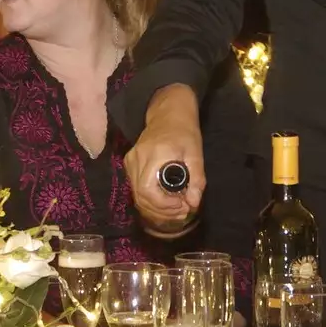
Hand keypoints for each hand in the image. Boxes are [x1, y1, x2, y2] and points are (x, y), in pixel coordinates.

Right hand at [124, 84, 204, 233]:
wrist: (168, 115)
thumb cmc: (184, 132)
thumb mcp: (196, 154)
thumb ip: (196, 179)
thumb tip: (193, 202)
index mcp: (154, 155)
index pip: (148, 190)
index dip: (163, 205)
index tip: (182, 207)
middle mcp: (137, 159)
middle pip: (141, 196)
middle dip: (162, 211)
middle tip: (183, 212)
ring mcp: (130, 162)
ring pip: (137, 196)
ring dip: (156, 209)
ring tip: (177, 209)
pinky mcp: (129, 164)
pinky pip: (137, 189)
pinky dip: (151, 201)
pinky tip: (166, 202)